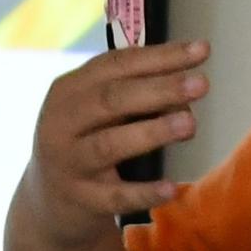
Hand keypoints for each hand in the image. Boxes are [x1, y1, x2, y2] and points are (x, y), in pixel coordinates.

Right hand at [24, 39, 208, 243]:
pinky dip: (143, 193)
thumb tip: (187, 85)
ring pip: (109, 145)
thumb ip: (134, 94)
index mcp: (70, 90)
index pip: (117, 65)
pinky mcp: (80, 199)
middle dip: (159, 89)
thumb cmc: (85, 141)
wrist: (48, 200)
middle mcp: (62, 122)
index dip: (160, 56)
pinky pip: (115, 196)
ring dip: (151, 132)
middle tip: (201, 84)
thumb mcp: (97, 111)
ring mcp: (69, 163)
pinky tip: (171, 189)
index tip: (201, 50)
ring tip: (190, 123)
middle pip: (112, 100)